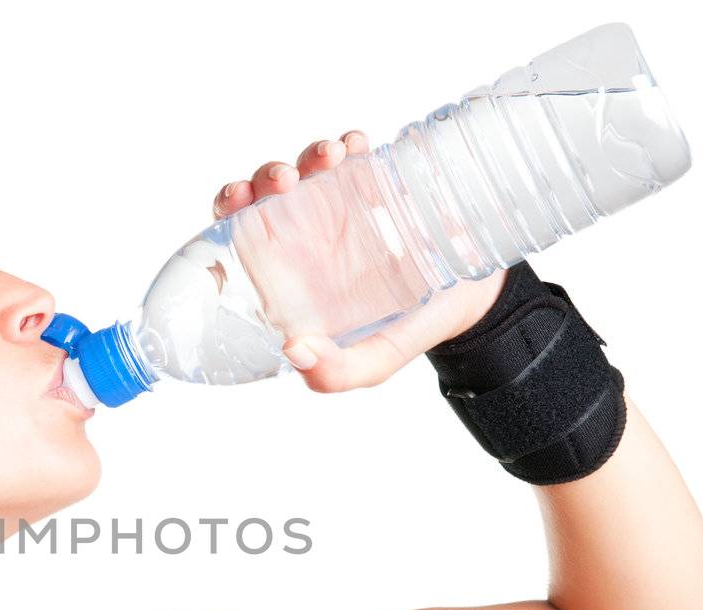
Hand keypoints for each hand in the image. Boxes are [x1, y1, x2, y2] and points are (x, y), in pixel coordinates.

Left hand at [212, 131, 507, 393]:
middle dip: (260, 179)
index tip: (234, 206)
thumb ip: (335, 373)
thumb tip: (294, 350)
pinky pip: (352, 152)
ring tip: (329, 158)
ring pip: (303, 168)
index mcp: (289, 279)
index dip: (226, 219)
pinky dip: (348, 143)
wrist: (476, 299)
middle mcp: (304, 237)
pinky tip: (356, 147)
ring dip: (306, 156)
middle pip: (262, 197)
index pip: (237, 242)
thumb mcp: (374, 362)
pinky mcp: (373, 180)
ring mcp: (337, 205)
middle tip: (283, 181)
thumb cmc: (412, 331)